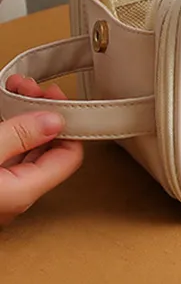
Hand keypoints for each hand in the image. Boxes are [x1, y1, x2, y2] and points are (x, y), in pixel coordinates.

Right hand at [0, 77, 82, 226]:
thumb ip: (20, 136)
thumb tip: (55, 121)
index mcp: (23, 191)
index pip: (70, 155)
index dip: (68, 122)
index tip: (54, 96)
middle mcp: (14, 195)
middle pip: (47, 149)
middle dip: (42, 111)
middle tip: (31, 88)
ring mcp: (0, 190)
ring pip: (23, 149)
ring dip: (21, 116)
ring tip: (15, 89)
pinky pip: (5, 154)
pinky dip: (7, 129)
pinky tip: (4, 111)